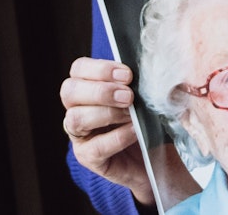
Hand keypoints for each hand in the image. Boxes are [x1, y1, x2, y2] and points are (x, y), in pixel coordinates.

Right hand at [60, 57, 153, 204]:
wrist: (157, 156)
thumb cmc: (148, 119)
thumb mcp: (144, 96)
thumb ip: (138, 83)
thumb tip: (146, 72)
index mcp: (87, 87)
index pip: (79, 69)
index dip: (100, 69)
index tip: (128, 75)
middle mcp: (77, 108)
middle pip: (69, 91)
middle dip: (100, 91)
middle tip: (129, 96)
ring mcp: (79, 135)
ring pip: (76, 118)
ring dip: (107, 113)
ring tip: (132, 114)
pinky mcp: (88, 158)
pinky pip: (96, 147)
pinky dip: (117, 137)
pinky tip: (135, 131)